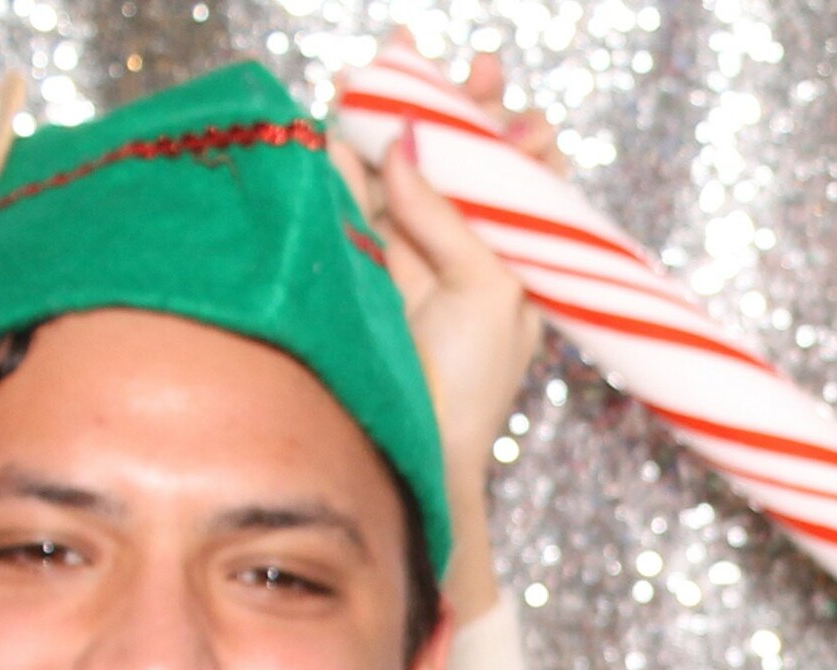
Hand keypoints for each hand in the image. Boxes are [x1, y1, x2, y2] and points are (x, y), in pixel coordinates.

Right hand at [337, 36, 556, 613]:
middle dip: (442, 100)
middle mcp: (446, 245)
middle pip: (440, 155)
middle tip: (445, 55)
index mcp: (498, 254)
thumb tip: (406, 140)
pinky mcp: (346, 262)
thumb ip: (453, 213)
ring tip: (396, 61)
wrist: (416, 447)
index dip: (498, 124)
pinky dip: (337, 153)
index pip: (499, 173)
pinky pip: (338, 195)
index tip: (496, 81)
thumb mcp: (489, 290)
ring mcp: (393, 250)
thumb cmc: (472, 387)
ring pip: (384, 163)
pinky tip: (348, 118)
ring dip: (384, 112)